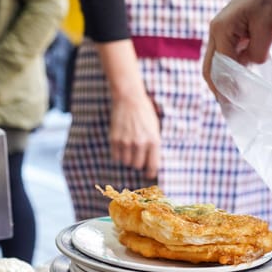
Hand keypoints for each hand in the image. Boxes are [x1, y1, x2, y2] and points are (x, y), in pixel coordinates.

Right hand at [96, 39, 160, 177]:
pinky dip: (118, 155)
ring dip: (127, 158)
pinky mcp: (115, 139)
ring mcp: (126, 142)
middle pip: (138, 165)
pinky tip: (121, 147)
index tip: (148, 174)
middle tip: (137, 156)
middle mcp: (140, 143)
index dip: (150, 173)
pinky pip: (116, 157)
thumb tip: (152, 161)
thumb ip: (154, 144)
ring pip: (126, 162)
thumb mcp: (155, 127)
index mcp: (154, 141)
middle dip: (138, 163)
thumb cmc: (145, 112)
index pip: (153, 166)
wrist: (129, 98)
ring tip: (129, 149)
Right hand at [202, 0, 271, 97]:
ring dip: (225, 80)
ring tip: (237, 99)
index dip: (227, 86)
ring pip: (217, 64)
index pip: (219, 66)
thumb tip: (250, 69)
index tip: (237, 103)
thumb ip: (257, 53)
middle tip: (231, 107)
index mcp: (221, 29)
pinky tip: (243, 82)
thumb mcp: (267, 30)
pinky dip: (233, 70)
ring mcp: (221, 32)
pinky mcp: (231, 33)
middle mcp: (216, 31)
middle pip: (210, 68)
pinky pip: (227, 57)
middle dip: (219, 88)